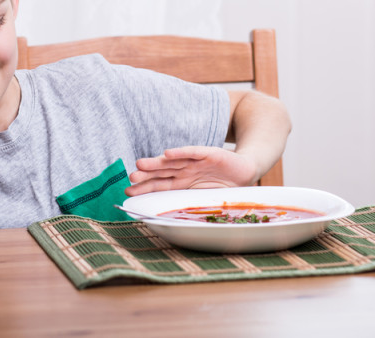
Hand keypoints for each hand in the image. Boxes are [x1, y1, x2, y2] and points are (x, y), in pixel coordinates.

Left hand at [126, 146, 258, 195]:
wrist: (246, 172)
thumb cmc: (224, 187)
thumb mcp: (205, 199)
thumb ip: (190, 204)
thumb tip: (172, 221)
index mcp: (182, 183)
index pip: (159, 185)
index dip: (144, 187)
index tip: (128, 191)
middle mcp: (185, 171)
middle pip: (161, 172)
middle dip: (146, 175)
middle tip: (132, 177)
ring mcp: (195, 162)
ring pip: (172, 162)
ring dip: (157, 162)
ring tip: (141, 164)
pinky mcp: (208, 153)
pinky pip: (192, 152)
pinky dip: (181, 152)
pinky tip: (168, 153)